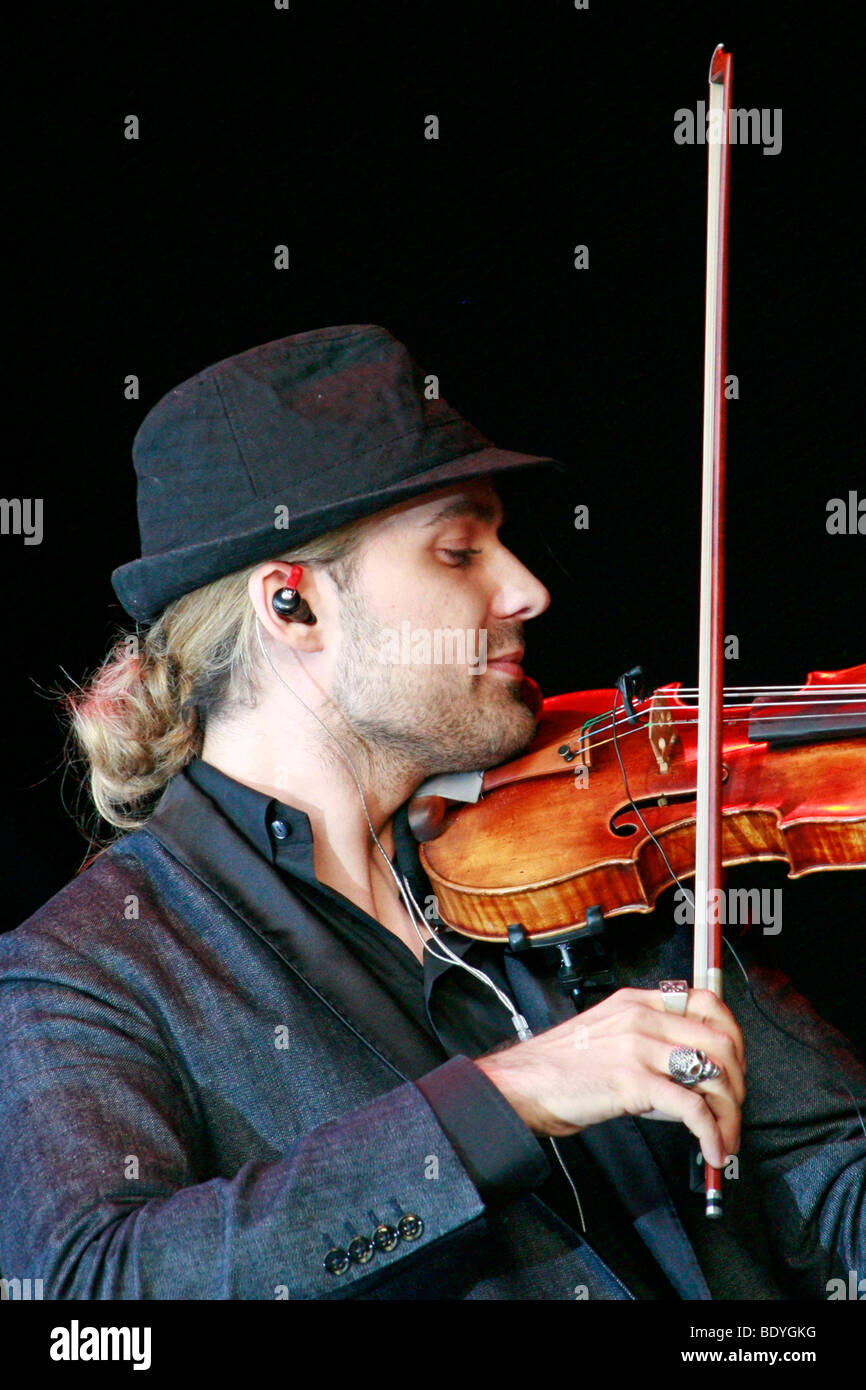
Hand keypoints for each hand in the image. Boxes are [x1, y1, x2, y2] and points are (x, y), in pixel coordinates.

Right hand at [475, 987, 744, 1168]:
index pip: (706, 1002)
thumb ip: (646, 1038)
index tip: (735, 1063)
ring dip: (730, 1113)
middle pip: (719, 1040)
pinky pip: (692, 1108)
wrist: (521, 1083)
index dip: (732, 1034)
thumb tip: (686, 1070)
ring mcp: (638, 1048)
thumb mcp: (607, 1032)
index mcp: (636, 1001)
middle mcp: (642, 1018)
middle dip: (738, 1080)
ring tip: (725, 1136)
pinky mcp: (633, 1083)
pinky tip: (711, 1149)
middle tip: (733, 1106)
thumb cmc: (558, 1066)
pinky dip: (711, 1133)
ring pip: (713, 1074)